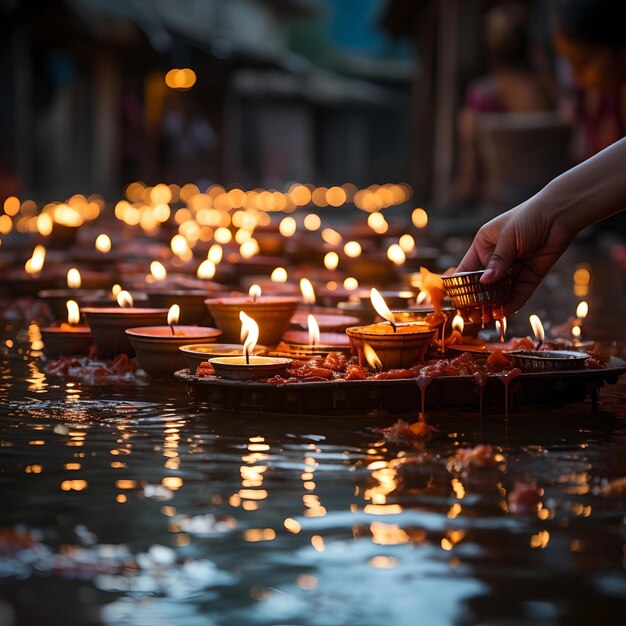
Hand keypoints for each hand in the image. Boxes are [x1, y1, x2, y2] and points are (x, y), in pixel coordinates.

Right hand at [456, 200, 574, 314]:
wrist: (561, 214)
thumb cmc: (529, 218)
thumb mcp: (508, 238)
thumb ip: (498, 261)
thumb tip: (484, 282)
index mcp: (484, 245)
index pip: (467, 269)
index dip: (461, 286)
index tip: (457, 302)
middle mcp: (497, 258)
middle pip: (484, 284)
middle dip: (478, 300)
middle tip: (472, 316)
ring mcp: (514, 268)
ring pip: (501, 291)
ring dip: (494, 304)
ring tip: (487, 319)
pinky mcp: (530, 275)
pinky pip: (519, 292)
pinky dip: (512, 303)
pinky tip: (504, 312)